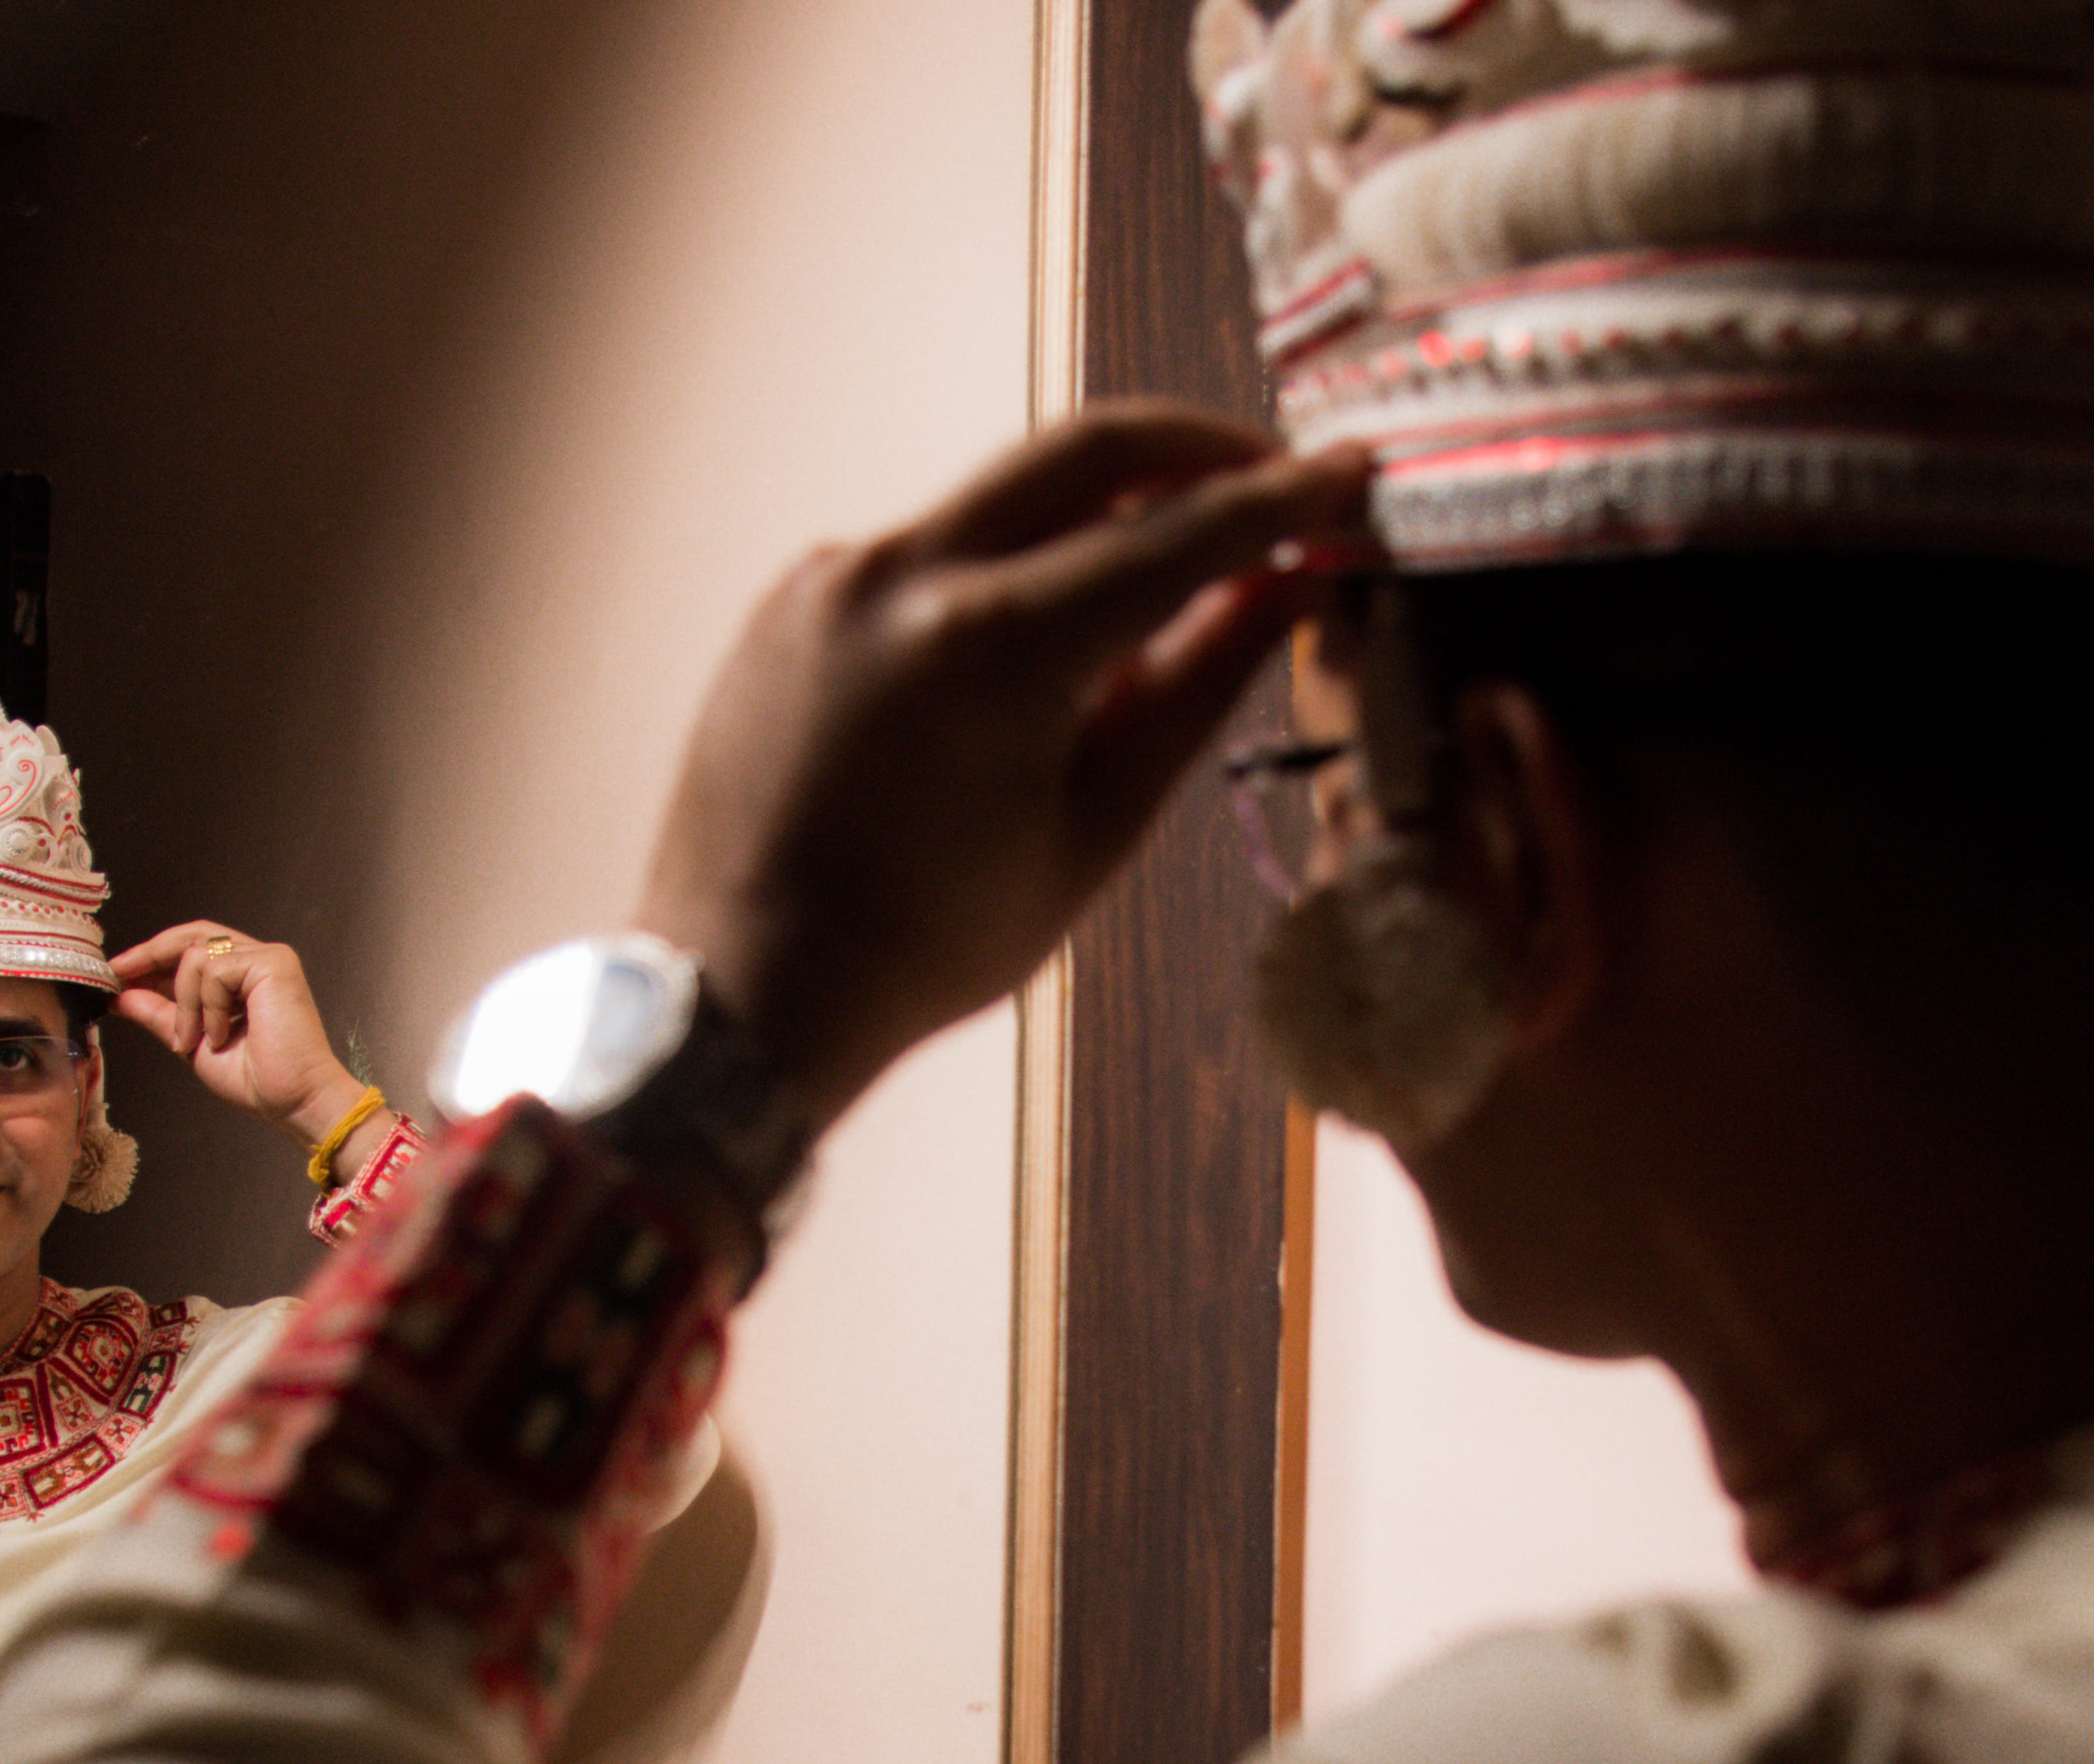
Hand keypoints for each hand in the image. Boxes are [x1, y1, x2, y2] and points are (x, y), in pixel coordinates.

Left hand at [108, 924, 362, 1142]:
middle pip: (191, 934)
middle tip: (119, 975)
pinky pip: (215, 969)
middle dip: (150, 954)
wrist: (292, 1101)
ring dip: (182, 1004)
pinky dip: (207, 1006)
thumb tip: (121, 995)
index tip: (116, 974)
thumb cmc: (256, 1080)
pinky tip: (220, 1035)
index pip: (189, 948)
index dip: (151, 956)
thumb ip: (159, 1014)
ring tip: (191, 1041)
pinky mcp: (273, 963)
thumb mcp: (191, 1042)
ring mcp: (267, 958)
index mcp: (241, 977)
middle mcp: (256, 959)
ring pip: (196, 955)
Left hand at [634, 405, 1369, 1124]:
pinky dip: (1002, 573)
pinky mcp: (796, 592)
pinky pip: (929, 551)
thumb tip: (1283, 590)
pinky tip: (1035, 651)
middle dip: (1195, 447)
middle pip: (1083, 450)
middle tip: (1271, 475)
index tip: (1348, 479)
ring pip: (1001, 499)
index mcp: (990, 646)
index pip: (1173, 535)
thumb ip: (1193, 689)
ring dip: (1095, 519)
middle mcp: (901, 574)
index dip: (1278, 503)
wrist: (744, 986)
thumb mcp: (1094, 827)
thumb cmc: (928, 943)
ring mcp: (835, 573)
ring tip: (1160, 590)